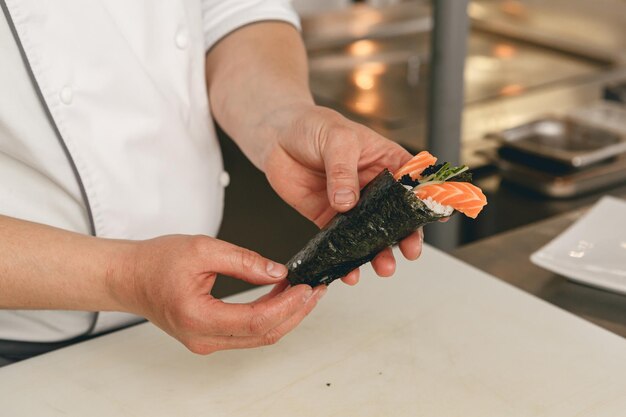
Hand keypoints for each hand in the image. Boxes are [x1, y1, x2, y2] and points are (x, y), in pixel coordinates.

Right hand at [112, 235, 325, 353]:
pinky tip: (282, 297)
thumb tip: (278, 272)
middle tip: (316, 290)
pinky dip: (269, 315)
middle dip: (296, 312)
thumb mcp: (203, 249)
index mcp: (198, 318)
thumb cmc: (156, 262)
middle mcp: (203, 338)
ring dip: (285, 315)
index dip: (288, 306)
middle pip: (264, 334)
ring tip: (304, 291)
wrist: (129, 276)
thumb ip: (244, 260)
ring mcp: (206, 341)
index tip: (308, 288)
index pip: (256, 320)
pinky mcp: (209, 336)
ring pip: (259, 336)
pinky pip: (248, 331)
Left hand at [261, 103, 424, 284]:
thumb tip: (347, 202)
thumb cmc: (313, 126)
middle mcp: (372, 187)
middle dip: (406, 236)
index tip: (437, 217)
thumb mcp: (337, 139)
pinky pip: (341, 242)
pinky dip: (346, 258)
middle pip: (396, 216)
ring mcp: (351, 205)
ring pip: (371, 234)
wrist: (277, 137)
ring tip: (384, 267)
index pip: (413, 182)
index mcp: (385, 162)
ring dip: (379, 253)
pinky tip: (349, 271)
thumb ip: (343, 170)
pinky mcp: (328, 218)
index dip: (427, 200)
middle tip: (410, 251)